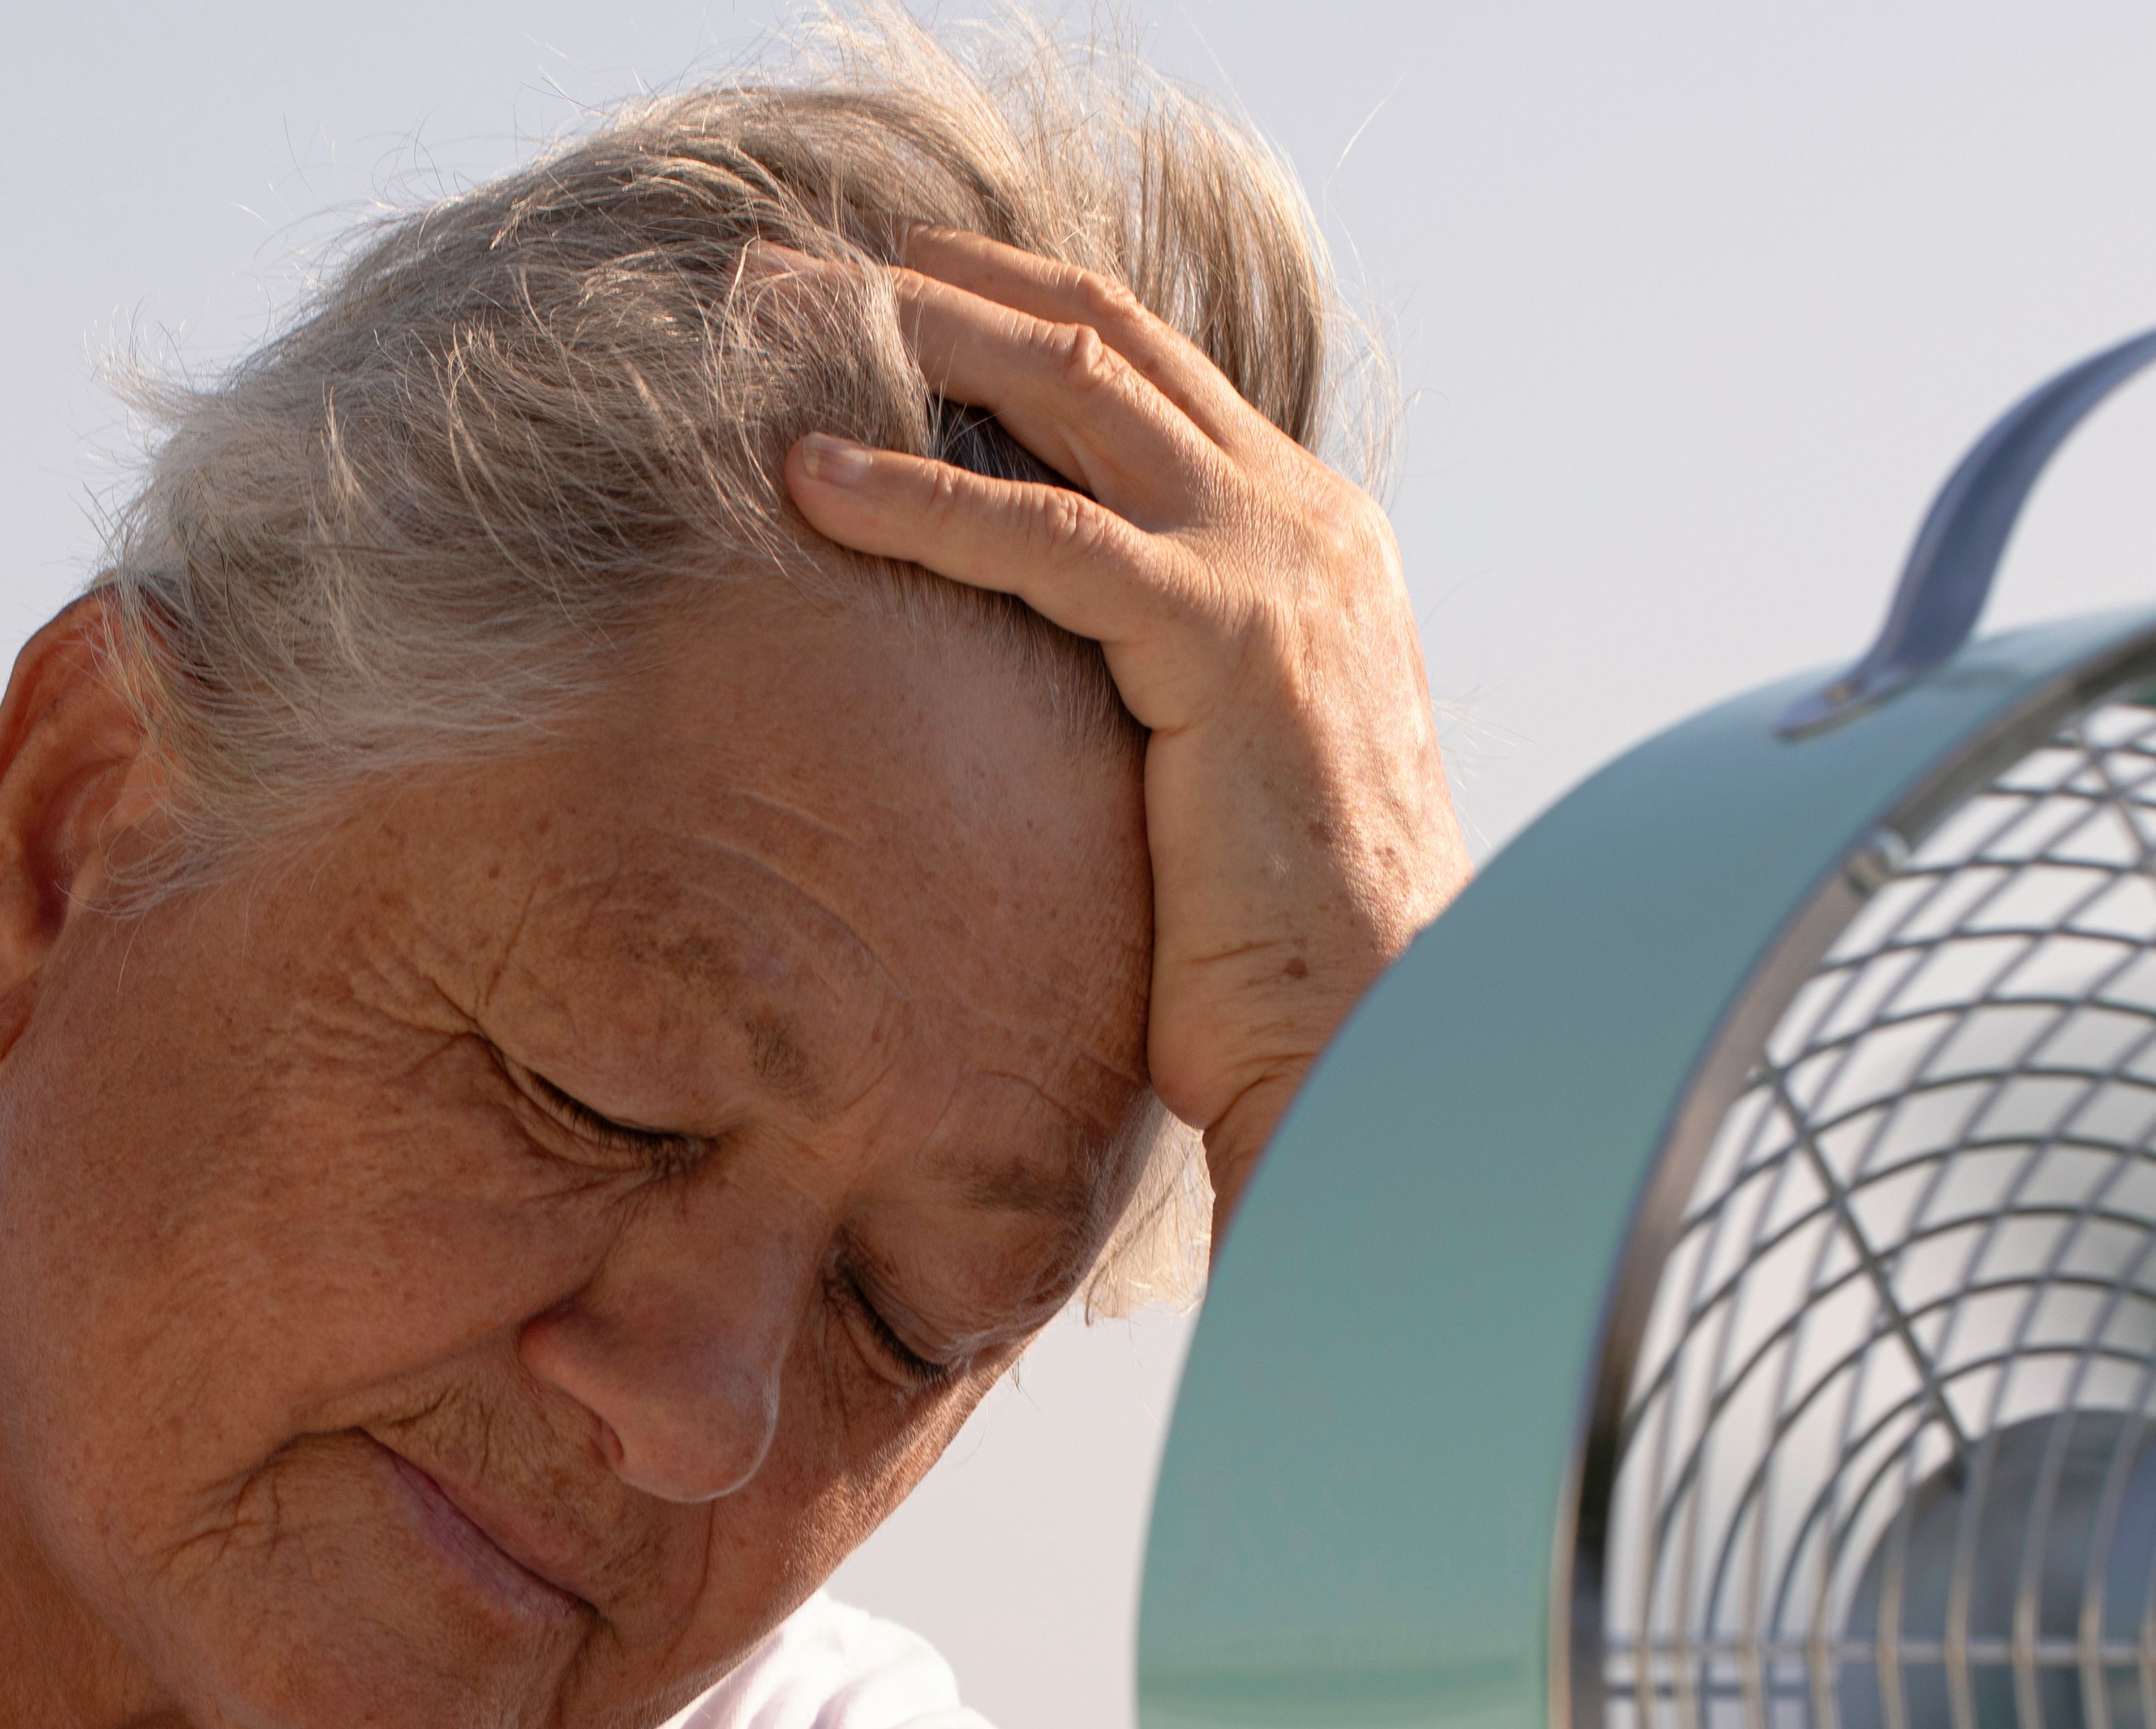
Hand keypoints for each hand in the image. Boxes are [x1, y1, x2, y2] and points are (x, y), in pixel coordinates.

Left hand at [783, 227, 1466, 1226]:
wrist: (1382, 1037)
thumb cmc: (1283, 951)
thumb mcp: (1218, 770)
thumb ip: (1152, 682)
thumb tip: (1035, 678)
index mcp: (1308, 541)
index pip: (1145, 371)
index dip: (1009, 307)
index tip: (884, 284)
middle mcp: (1305, 521)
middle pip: (1102, 340)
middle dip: (945, 283)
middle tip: (797, 263)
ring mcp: (1277, 567)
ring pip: (1073, 390)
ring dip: (916, 336)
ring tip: (774, 317)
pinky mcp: (1226, 641)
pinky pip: (1042, 536)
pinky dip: (913, 497)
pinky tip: (807, 479)